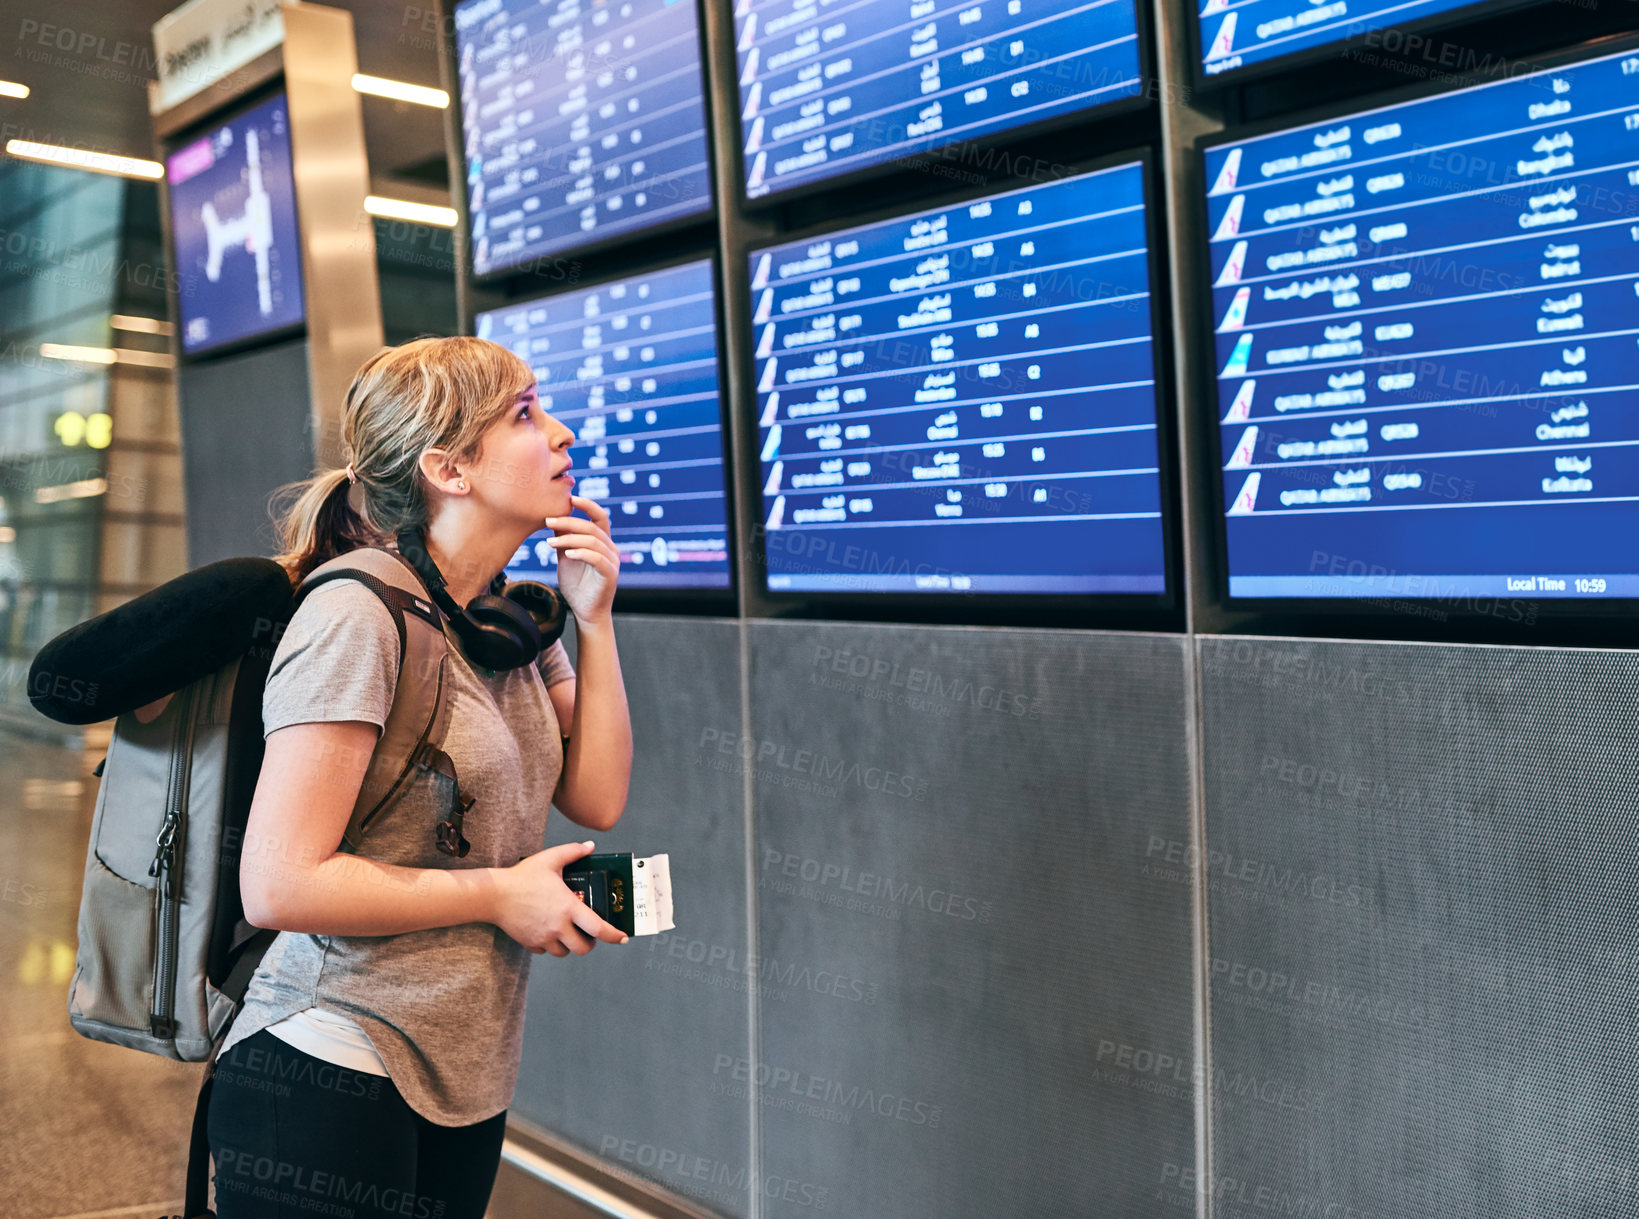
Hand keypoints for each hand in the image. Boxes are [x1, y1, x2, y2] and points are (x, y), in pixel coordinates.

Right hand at [493, 840, 628, 956]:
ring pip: (564, 952)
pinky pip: (545, 951)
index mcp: (568, 907)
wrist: (494, 895)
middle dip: (590, 943)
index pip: (599, 928)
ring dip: (569, 946)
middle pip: (583, 948)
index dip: (614, 935)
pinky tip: (548, 932)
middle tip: (588, 934)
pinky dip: (550, 945)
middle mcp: (558, 926)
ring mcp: (544, 937)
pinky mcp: (530, 943)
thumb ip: (572, 852)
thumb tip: (590, 846)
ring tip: (568, 933)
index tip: (622, 937)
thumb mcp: (550, 859)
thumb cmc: (522, 876)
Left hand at [546, 496, 618, 623]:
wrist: (585, 611)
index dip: (587, 505)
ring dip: (569, 539)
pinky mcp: (610, 575)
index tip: (570, 497)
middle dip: (569, 521)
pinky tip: (567, 554)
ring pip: (593, 541)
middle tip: (548, 521)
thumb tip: (553, 519)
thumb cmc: (577, 585)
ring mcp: (612, 561)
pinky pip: (597, 558)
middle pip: (593, 527)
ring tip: (550, 542)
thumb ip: (563, 539)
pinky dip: (581, 553)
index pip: (599, 516)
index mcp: (602, 542)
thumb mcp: (566, 557)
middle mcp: (611, 549)